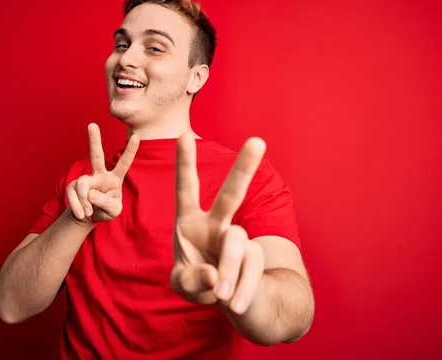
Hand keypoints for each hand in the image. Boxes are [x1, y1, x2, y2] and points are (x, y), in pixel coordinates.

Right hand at [66, 123, 138, 224]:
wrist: (88, 216)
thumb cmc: (106, 210)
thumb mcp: (113, 211)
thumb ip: (106, 202)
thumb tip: (91, 193)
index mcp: (115, 178)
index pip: (124, 163)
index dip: (130, 151)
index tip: (136, 136)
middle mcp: (100, 175)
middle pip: (97, 156)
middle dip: (94, 140)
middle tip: (92, 124)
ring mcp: (86, 179)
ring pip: (83, 184)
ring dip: (85, 201)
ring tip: (88, 211)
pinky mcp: (74, 185)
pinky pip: (73, 194)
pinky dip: (77, 206)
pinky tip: (82, 214)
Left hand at [170, 132, 266, 314]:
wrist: (233, 301)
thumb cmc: (200, 282)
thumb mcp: (184, 284)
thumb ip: (190, 279)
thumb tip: (214, 274)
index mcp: (191, 222)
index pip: (187, 190)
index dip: (186, 164)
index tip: (185, 136)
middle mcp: (216, 225)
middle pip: (231, 194)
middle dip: (243, 168)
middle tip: (258, 141)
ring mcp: (238, 239)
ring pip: (236, 244)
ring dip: (228, 272)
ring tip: (222, 297)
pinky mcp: (255, 257)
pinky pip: (250, 269)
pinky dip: (241, 291)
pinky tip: (235, 305)